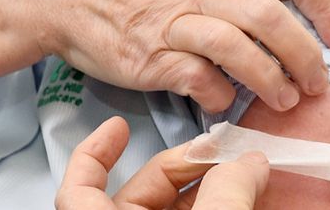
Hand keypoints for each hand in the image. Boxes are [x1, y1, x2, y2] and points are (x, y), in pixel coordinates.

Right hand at [5, 0, 329, 112]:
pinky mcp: (150, 56)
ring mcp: (176, 22)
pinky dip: (218, 94)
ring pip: (239, 52)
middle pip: (273, 18)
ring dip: (270, 82)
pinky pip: (196, 79)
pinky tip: (226, 100)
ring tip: (284, 100)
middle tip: (317, 83)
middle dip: (306, 56)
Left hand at [56, 117, 268, 209]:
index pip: (79, 186)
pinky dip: (222, 209)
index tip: (118, 127)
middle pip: (145, 193)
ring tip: (246, 173)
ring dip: (212, 189)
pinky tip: (250, 198)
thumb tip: (249, 163)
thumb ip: (225, 193)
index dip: (96, 152)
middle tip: (222, 151)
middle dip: (186, 166)